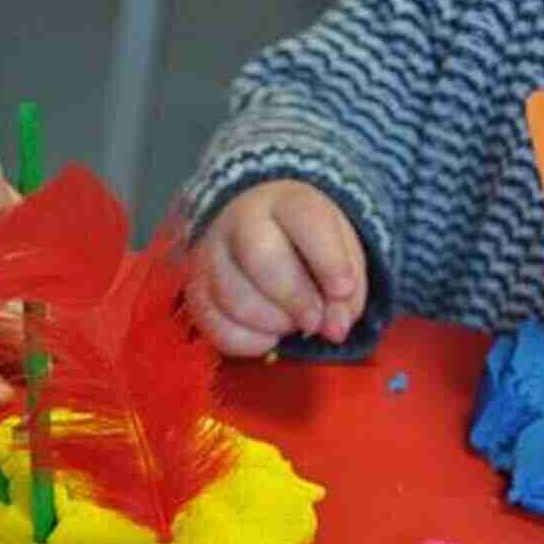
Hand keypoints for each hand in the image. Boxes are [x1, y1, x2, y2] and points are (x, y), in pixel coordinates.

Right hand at [187, 180, 366, 356]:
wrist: (255, 228)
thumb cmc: (306, 244)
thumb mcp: (341, 253)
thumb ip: (347, 293)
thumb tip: (335, 330)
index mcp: (285, 201)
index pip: (305, 221)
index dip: (328, 260)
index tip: (344, 290)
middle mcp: (239, 221)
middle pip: (261, 259)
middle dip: (295, 298)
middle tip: (315, 322)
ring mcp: (210, 255)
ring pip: (235, 299)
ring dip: (273, 323)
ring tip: (293, 322)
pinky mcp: (196, 291)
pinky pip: (215, 327)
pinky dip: (248, 343)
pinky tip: (270, 337)